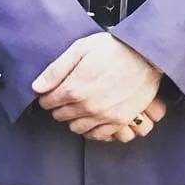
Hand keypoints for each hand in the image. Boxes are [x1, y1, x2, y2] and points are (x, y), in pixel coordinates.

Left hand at [32, 34, 164, 140]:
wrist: (147, 55)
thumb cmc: (115, 49)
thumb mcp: (81, 49)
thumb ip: (56, 69)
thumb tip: (37, 87)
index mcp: (74, 88)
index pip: (47, 102)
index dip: (48, 95)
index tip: (53, 90)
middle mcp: (87, 106)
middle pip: (60, 116)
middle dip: (60, 106)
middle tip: (68, 96)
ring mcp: (104, 116)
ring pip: (76, 128)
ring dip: (74, 118)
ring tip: (81, 106)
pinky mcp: (119, 121)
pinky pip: (97, 135)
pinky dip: (91, 129)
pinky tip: (93, 117)